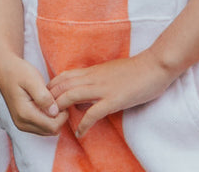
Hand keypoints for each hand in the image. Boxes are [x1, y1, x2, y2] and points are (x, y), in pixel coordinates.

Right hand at [0, 54, 68, 135]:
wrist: (5, 70)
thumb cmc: (19, 72)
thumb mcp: (32, 79)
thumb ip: (43, 96)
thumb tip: (54, 112)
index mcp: (25, 114)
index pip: (52, 126)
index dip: (62, 114)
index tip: (62, 99)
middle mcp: (22, 124)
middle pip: (51, 131)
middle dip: (59, 117)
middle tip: (57, 98)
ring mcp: (22, 125)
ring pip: (47, 130)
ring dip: (54, 117)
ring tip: (52, 99)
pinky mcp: (24, 122)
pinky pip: (42, 127)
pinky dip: (48, 118)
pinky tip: (47, 103)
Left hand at [48, 52, 175, 137]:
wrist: (154, 65)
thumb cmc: (135, 69)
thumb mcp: (110, 71)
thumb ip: (96, 79)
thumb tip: (84, 91)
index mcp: (93, 71)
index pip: (64, 76)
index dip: (51, 87)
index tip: (45, 100)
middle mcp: (94, 77)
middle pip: (63, 85)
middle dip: (49, 99)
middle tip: (43, 113)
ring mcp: (103, 88)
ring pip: (72, 95)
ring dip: (60, 109)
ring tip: (54, 122)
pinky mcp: (114, 100)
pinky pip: (93, 113)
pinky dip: (83, 124)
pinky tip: (80, 133)